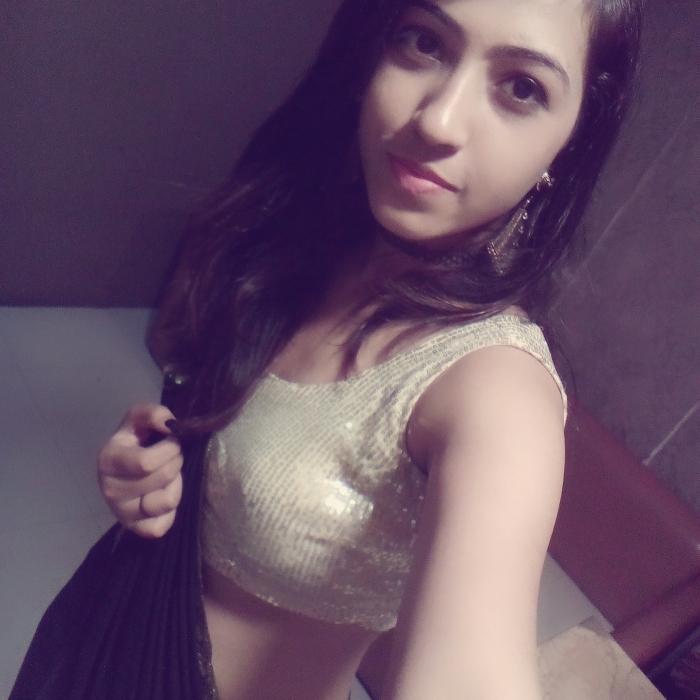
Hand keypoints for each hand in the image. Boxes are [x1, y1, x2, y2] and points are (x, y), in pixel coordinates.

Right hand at [98, 404, 183, 537]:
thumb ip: (154, 414)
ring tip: (169, 476)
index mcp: (108, 459)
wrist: (127, 469)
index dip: (170, 449)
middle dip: (176, 461)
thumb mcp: (140, 420)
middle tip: (173, 457)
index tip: (173, 442)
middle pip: (162, 477)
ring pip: (167, 501)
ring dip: (176, 484)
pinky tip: (164, 495)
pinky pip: (162, 525)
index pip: (147, 462)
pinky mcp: (135, 529)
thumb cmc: (137, 441)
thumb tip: (169, 424)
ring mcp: (121, 512)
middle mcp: (110, 489)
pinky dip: (171, 512)